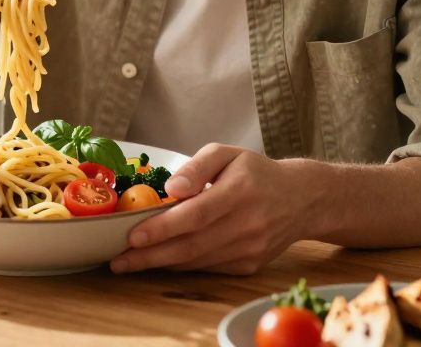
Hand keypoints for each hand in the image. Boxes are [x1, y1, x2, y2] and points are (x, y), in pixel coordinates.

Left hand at [110, 144, 310, 274]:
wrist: (302, 199)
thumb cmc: (256, 172)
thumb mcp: (227, 154)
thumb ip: (196, 167)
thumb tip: (170, 189)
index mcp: (240, 191)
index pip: (196, 214)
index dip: (163, 228)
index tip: (132, 236)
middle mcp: (248, 223)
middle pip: (192, 244)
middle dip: (151, 255)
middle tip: (118, 260)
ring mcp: (250, 248)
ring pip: (198, 260)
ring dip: (161, 264)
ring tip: (130, 262)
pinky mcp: (250, 264)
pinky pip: (208, 267)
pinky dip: (182, 265)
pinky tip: (161, 260)